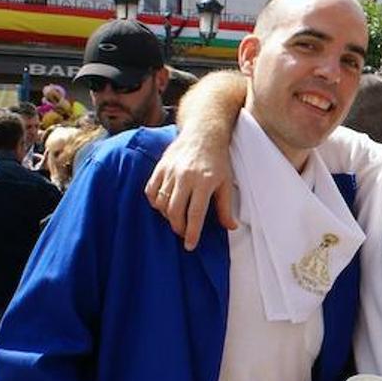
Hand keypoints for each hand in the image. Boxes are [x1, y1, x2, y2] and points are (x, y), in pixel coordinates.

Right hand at [145, 130, 237, 250]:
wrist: (203, 134)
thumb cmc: (217, 160)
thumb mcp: (226, 183)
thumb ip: (226, 207)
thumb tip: (231, 227)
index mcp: (205, 182)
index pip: (196, 214)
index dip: (192, 233)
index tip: (190, 246)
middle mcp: (186, 177)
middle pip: (175, 211)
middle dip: (178, 228)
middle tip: (183, 232)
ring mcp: (170, 171)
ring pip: (162, 203)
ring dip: (168, 216)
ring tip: (177, 218)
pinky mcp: (160, 167)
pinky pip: (151, 191)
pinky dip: (155, 202)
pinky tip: (164, 205)